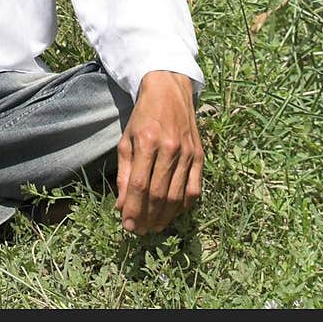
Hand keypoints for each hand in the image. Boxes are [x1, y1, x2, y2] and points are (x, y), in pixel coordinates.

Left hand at [114, 70, 202, 235]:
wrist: (169, 90)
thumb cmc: (143, 116)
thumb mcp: (126, 139)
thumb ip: (124, 174)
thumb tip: (122, 206)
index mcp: (148, 142)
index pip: (140, 185)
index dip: (133, 209)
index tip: (127, 225)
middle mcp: (170, 148)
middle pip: (159, 194)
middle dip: (148, 218)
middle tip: (140, 231)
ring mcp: (188, 153)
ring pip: (177, 196)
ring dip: (165, 217)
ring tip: (154, 227)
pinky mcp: (200, 156)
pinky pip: (194, 189)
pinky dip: (183, 206)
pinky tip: (172, 212)